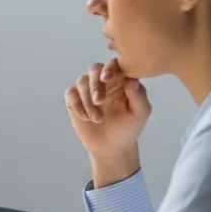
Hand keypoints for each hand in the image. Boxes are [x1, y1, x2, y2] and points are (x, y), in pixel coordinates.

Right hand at [65, 59, 150, 186]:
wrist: (111, 146)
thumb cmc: (128, 128)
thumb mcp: (140, 113)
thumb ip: (138, 96)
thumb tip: (131, 80)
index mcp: (121, 80)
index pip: (115, 65)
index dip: (109, 68)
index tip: (106, 78)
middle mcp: (104, 81)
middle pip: (95, 69)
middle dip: (95, 84)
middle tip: (99, 101)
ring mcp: (88, 90)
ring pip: (82, 81)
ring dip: (87, 100)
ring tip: (97, 118)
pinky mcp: (75, 100)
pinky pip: (71, 93)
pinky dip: (77, 105)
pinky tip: (86, 118)